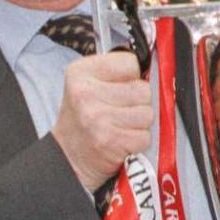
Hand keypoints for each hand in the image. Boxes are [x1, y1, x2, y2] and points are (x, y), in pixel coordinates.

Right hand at [51, 52, 152, 189]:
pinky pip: (145, 136)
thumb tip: (151, 70)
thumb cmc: (83, 119)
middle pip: (143, 90)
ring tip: (120, 126)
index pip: (130, 63)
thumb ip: (116, 72)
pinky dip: (137, 141)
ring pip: (147, 114)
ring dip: (139, 123)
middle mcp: (86, 94)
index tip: (119, 88)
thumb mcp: (87, 84)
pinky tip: (121, 140)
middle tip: (119, 111)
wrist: (68, 156)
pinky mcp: (111, 141)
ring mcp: (98, 118)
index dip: (131, 77)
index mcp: (81, 72)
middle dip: (138, 102)